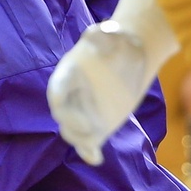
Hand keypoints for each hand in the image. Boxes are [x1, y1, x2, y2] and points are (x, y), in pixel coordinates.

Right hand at [48, 23, 152, 165]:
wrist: (134, 55)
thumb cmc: (120, 42)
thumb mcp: (113, 33)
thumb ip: (103, 34)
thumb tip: (100, 31)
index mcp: (69, 74)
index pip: (56, 92)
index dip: (58, 104)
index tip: (65, 111)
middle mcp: (73, 96)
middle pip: (63, 116)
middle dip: (72, 124)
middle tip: (91, 128)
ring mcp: (84, 112)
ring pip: (73, 132)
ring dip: (80, 139)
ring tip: (95, 140)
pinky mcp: (98, 125)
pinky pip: (88, 143)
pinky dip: (89, 153)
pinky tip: (97, 158)